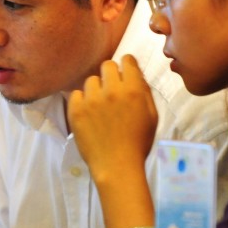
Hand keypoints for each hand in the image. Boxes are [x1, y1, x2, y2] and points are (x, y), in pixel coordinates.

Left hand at [67, 54, 157, 185]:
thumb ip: (144, 92)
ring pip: (91, 81)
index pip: (127, 61)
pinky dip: (81, 101)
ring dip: (96, 90)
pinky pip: (76, 94)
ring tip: (100, 107)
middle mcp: (112, 91)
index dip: (126, 66)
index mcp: (133, 90)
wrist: (117, 166)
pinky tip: (89, 115)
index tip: (124, 73)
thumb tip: (135, 74)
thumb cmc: (138, 142)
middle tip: (112, 90)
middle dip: (110, 75)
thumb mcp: (152, 116)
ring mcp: (91, 100)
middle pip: (106, 65)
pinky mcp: (76, 110)